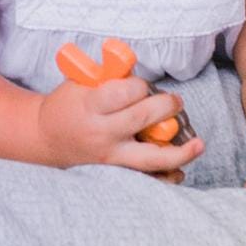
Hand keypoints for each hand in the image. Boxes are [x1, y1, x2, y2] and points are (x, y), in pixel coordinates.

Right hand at [36, 74, 203, 176]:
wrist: (47, 138)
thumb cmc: (67, 105)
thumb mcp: (79, 83)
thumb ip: (109, 76)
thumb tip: (138, 68)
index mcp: (90, 107)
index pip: (122, 95)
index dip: (138, 86)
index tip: (141, 84)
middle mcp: (102, 134)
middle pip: (141, 120)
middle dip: (165, 107)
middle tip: (175, 101)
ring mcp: (111, 157)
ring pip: (150, 158)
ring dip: (178, 151)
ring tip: (198, 143)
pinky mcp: (117, 172)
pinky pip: (147, 177)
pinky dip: (167, 175)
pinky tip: (181, 168)